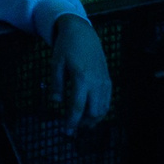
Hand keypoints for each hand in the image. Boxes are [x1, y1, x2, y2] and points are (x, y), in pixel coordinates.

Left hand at [47, 15, 112, 131]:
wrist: (82, 32)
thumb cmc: (66, 47)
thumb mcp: (56, 63)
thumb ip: (57, 84)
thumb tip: (56, 102)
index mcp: (82, 78)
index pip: (78, 106)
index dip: (72, 121)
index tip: (66, 131)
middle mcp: (96, 82)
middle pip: (94, 111)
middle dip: (84, 122)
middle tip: (72, 127)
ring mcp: (104, 81)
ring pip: (104, 108)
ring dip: (93, 118)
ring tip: (81, 122)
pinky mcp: (108, 80)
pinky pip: (107, 100)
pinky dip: (100, 110)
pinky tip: (91, 112)